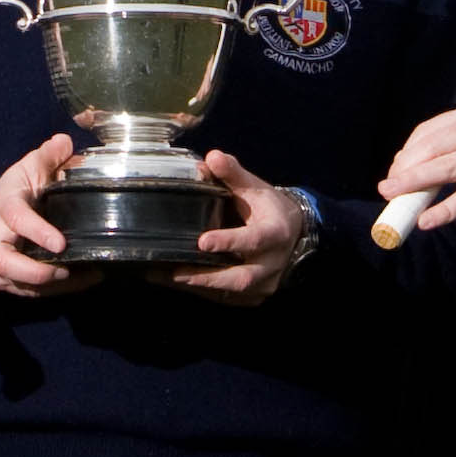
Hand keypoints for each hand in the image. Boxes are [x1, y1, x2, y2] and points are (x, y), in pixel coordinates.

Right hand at [0, 134, 103, 299]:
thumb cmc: (18, 190)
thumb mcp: (31, 167)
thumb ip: (49, 155)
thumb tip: (65, 141)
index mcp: (5, 206)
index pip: (16, 219)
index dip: (36, 232)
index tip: (60, 243)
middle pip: (4, 263)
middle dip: (34, 271)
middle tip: (65, 270)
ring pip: (18, 283)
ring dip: (52, 285)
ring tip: (84, 277)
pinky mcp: (8, 280)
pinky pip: (30, 293)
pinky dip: (56, 291)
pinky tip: (83, 281)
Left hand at [150, 149, 305, 306]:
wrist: (292, 233)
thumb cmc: (268, 208)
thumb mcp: (255, 187)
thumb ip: (233, 174)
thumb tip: (210, 157)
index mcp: (276, 233)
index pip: (254, 240)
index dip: (230, 242)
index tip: (202, 242)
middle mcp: (272, 263)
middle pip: (241, 277)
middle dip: (208, 277)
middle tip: (175, 272)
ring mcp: (264, 284)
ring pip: (230, 292)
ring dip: (197, 286)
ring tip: (163, 277)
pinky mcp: (253, 297)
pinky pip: (226, 298)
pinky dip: (200, 291)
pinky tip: (174, 281)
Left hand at [379, 109, 455, 229]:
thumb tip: (410, 170)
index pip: (431, 130)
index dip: (408, 151)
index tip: (395, 170)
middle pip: (434, 147)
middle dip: (405, 169)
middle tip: (387, 188)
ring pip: (446, 169)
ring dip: (414, 186)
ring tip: (393, 199)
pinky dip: (444, 211)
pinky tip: (426, 221)